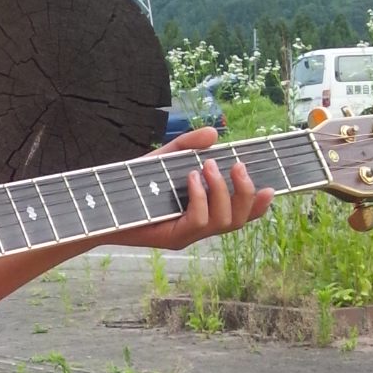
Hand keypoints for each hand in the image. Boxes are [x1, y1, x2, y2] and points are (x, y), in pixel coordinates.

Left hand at [119, 127, 272, 251]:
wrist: (102, 203)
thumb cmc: (133, 183)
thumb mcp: (164, 158)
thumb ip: (187, 146)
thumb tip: (214, 134)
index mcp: (204, 211)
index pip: (240, 214)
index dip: (258, 205)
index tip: (270, 188)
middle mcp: (199, 227)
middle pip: (239, 220)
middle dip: (245, 193)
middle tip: (237, 167)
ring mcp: (187, 235)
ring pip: (223, 222)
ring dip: (222, 191)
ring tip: (209, 167)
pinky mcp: (172, 238)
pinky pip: (199, 222)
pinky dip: (201, 198)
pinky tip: (191, 179)